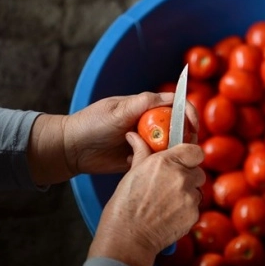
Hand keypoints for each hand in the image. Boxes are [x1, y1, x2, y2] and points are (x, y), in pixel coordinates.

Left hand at [64, 91, 198, 175]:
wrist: (71, 149)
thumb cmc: (91, 124)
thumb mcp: (117, 110)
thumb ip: (142, 103)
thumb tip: (171, 97)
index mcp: (146, 108)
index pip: (176, 105)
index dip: (188, 114)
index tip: (193, 126)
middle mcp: (149, 124)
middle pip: (178, 128)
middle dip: (186, 137)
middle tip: (185, 148)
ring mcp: (146, 143)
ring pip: (170, 148)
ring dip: (172, 153)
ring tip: (166, 159)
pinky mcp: (141, 159)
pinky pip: (157, 163)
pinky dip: (158, 166)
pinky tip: (150, 168)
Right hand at [89, 132, 204, 265]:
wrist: (127, 238)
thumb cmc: (124, 206)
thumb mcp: (132, 174)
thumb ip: (141, 153)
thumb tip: (134, 136)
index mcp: (165, 162)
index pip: (195, 150)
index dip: (191, 155)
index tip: (185, 160)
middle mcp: (181, 177)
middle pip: (198, 171)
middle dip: (189, 177)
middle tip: (172, 185)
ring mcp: (189, 197)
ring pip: (197, 190)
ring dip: (187, 194)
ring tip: (167, 202)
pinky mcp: (193, 214)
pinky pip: (195, 207)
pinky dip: (186, 210)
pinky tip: (169, 214)